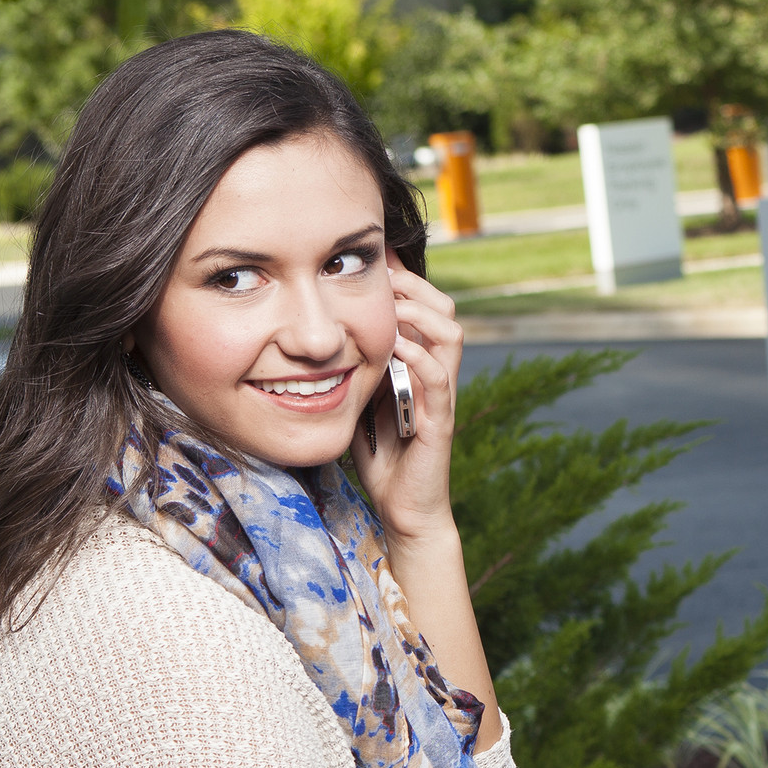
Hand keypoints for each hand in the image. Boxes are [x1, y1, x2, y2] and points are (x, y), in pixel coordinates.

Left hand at [353, 248, 462, 546]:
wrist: (402, 508)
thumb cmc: (381, 455)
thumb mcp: (360, 397)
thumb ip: (355, 365)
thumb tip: (317, 332)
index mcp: (417, 365)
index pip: (424, 306)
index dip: (404, 278)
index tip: (372, 259)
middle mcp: (435, 374)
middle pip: (444, 309)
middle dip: (414, 286)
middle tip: (380, 277)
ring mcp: (440, 397)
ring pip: (450, 334)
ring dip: (420, 313)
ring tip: (391, 307)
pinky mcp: (439, 423)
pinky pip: (440, 379)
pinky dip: (420, 357)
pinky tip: (396, 349)